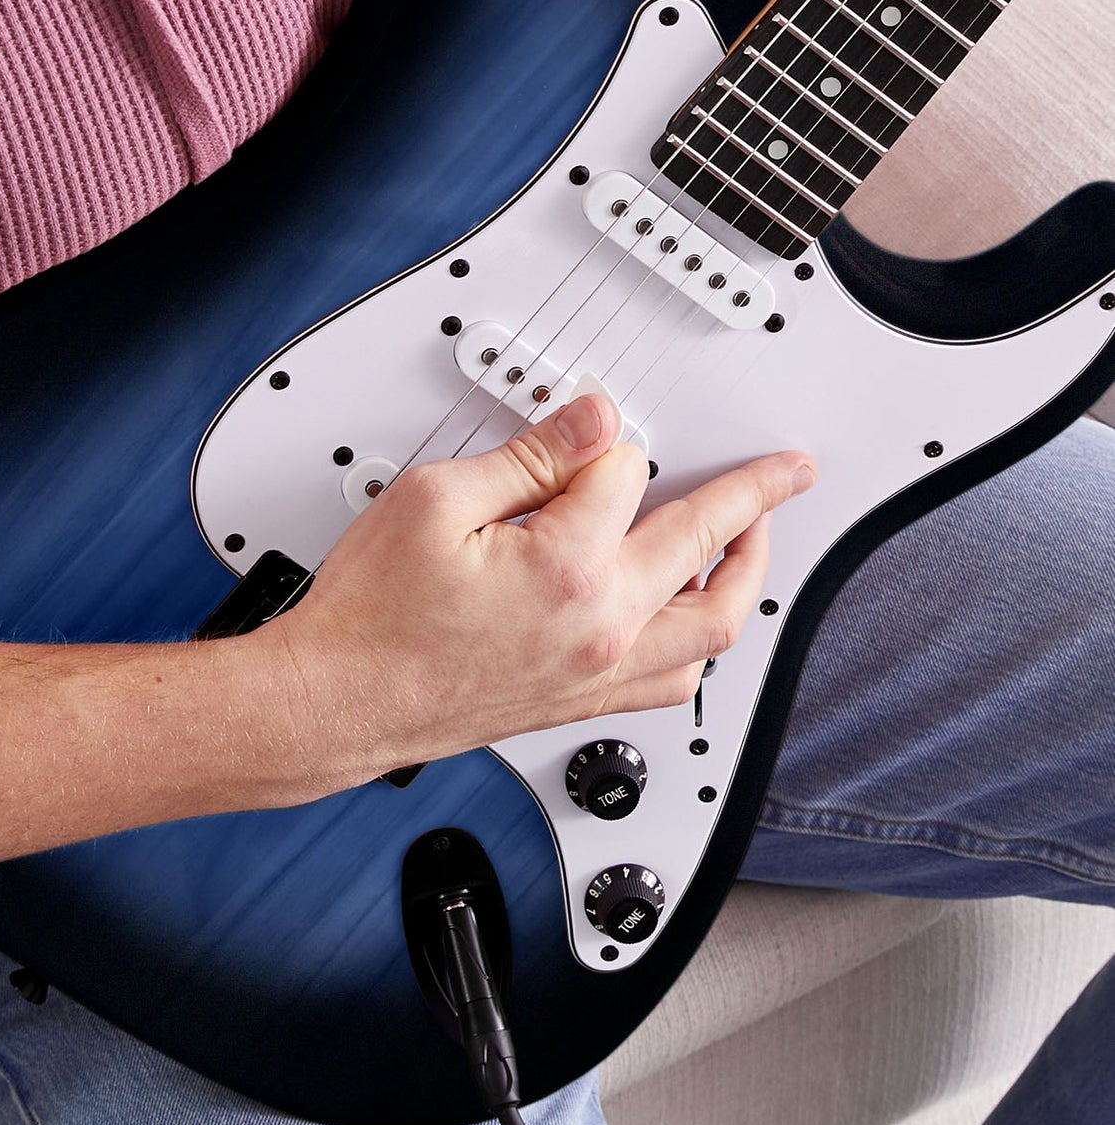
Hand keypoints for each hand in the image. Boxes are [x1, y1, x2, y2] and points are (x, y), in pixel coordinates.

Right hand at [272, 394, 814, 774]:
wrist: (340, 700)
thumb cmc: (372, 615)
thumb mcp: (435, 501)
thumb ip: (528, 456)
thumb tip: (593, 420)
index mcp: (566, 566)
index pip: (623, 471)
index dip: (597, 442)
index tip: (583, 432)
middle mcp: (599, 626)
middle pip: (705, 544)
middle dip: (752, 496)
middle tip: (785, 473)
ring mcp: (597, 673)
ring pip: (714, 627)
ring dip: (747, 577)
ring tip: (754, 540)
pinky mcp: (583, 704)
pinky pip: (676, 683)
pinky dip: (703, 647)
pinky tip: (695, 621)